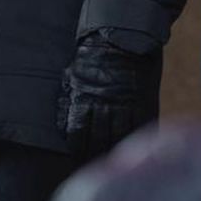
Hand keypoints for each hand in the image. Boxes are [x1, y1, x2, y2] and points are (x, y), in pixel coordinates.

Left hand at [57, 37, 162, 156]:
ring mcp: (122, 103)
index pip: (77, 132)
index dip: (77, 146)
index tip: (78, 154)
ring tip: (111, 157)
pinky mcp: (138, 100)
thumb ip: (67, 100)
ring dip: (113, 147)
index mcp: (83, 97)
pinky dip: (132, 137)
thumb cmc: (90, 57)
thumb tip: (62, 126)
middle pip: (98, 138)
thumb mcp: (72, 76)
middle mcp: (102, 103)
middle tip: (94, 161)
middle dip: (94, 152)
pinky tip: (129, 145)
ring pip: (117, 135)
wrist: (118, 39)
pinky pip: (136, 125)